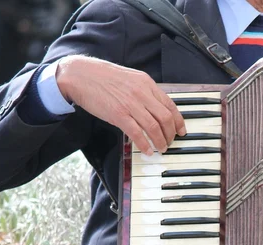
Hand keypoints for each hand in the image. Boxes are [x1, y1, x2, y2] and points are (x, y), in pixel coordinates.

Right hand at [56, 55, 185, 154]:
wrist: (81, 75)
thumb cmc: (104, 77)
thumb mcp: (130, 78)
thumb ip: (144, 91)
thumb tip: (155, 108)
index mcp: (146, 83)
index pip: (170, 104)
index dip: (179, 121)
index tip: (181, 131)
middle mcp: (142, 93)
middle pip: (165, 118)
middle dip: (171, 134)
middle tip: (170, 142)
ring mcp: (131, 104)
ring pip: (154, 127)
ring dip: (160, 141)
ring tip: (161, 148)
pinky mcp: (118, 115)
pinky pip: (137, 133)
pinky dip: (145, 144)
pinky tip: (148, 150)